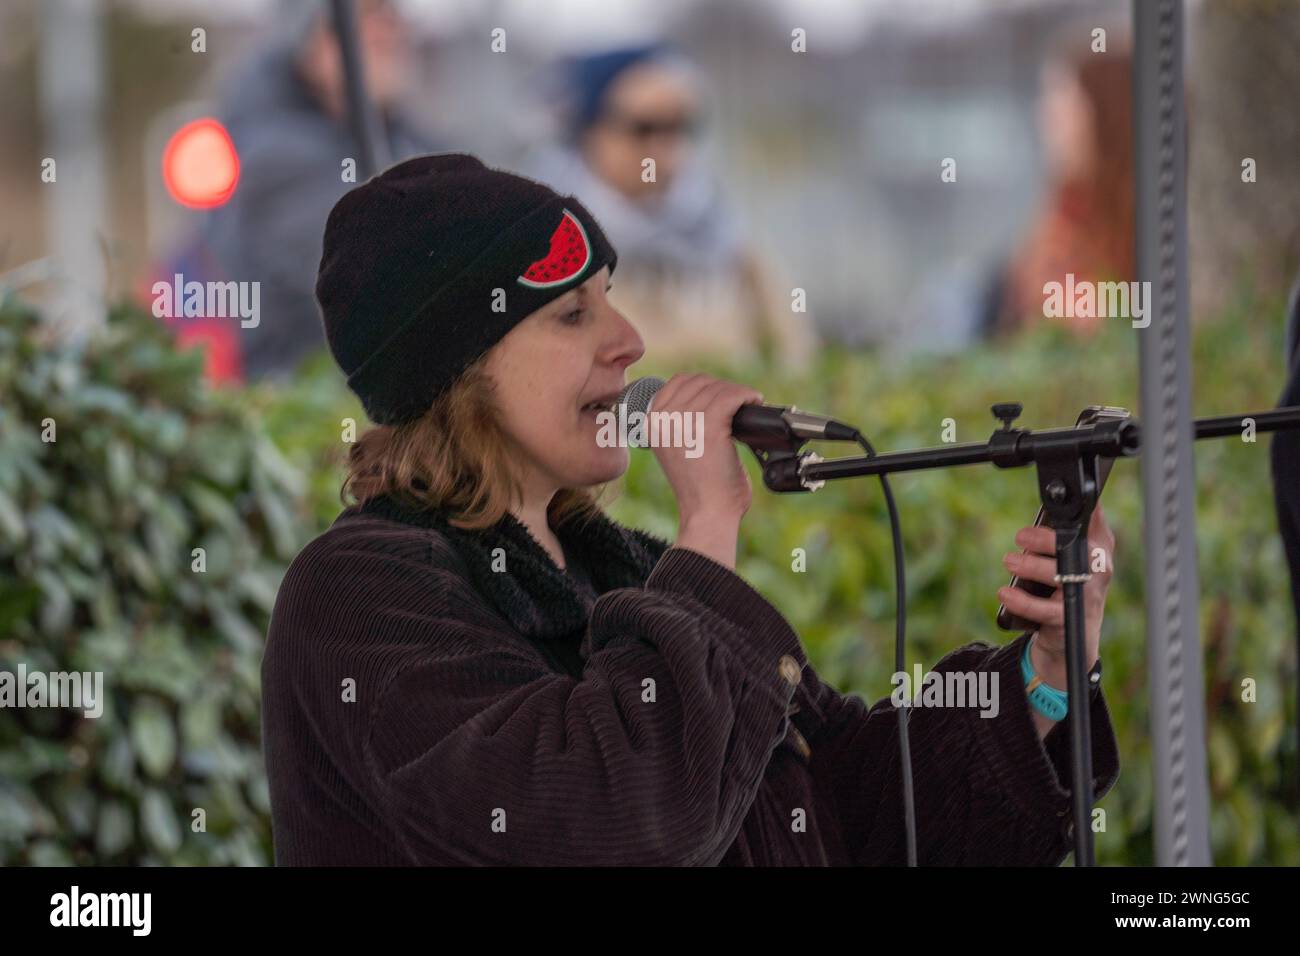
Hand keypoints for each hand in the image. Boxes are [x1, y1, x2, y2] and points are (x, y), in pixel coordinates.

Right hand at [648, 373, 763, 526]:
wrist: (707, 514)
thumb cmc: (700, 488)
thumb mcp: (678, 448)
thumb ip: (682, 422)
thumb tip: (710, 395)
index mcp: (651, 421)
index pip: (679, 382)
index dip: (705, 385)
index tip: (722, 397)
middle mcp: (663, 418)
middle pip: (700, 382)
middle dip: (724, 389)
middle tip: (739, 404)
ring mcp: (685, 420)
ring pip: (718, 389)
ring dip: (738, 394)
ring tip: (749, 404)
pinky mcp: (708, 426)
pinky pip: (731, 396)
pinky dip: (746, 396)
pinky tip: (754, 402)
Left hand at [997, 504, 1114, 690]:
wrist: (1074, 631)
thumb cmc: (1068, 581)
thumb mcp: (1072, 553)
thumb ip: (1066, 527)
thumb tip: (1051, 499)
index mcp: (1100, 547)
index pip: (1095, 522)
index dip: (1080, 511)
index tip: (1054, 503)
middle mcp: (1099, 570)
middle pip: (1079, 549)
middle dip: (1046, 540)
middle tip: (1020, 537)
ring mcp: (1086, 595)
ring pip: (1060, 576)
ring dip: (1030, 566)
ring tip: (1009, 561)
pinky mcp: (1069, 619)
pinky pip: (1042, 609)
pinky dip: (1020, 601)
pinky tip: (1004, 593)